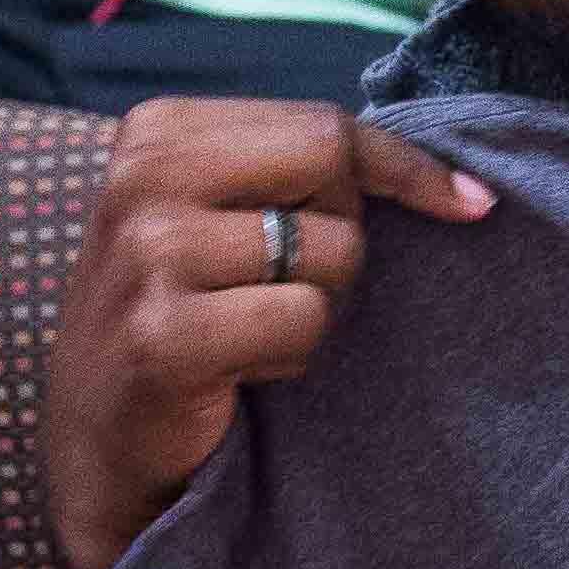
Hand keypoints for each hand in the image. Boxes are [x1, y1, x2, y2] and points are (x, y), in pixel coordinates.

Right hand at [41, 99, 493, 568]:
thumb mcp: (220, 216)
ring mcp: (149, 255)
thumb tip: (465, 187)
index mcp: (157, 131)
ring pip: (329, 252)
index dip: (402, 166)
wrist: (98, 444)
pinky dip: (292, 356)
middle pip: (330, 168)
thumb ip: (298, 174)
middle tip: (286, 284)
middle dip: (342, 235)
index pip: (321, 124)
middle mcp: (142, 178)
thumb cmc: (186, 317)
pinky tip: (238, 370)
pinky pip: (303, 321)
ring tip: (248, 330)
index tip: (470, 201)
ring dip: (315, 305)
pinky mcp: (167, 335)